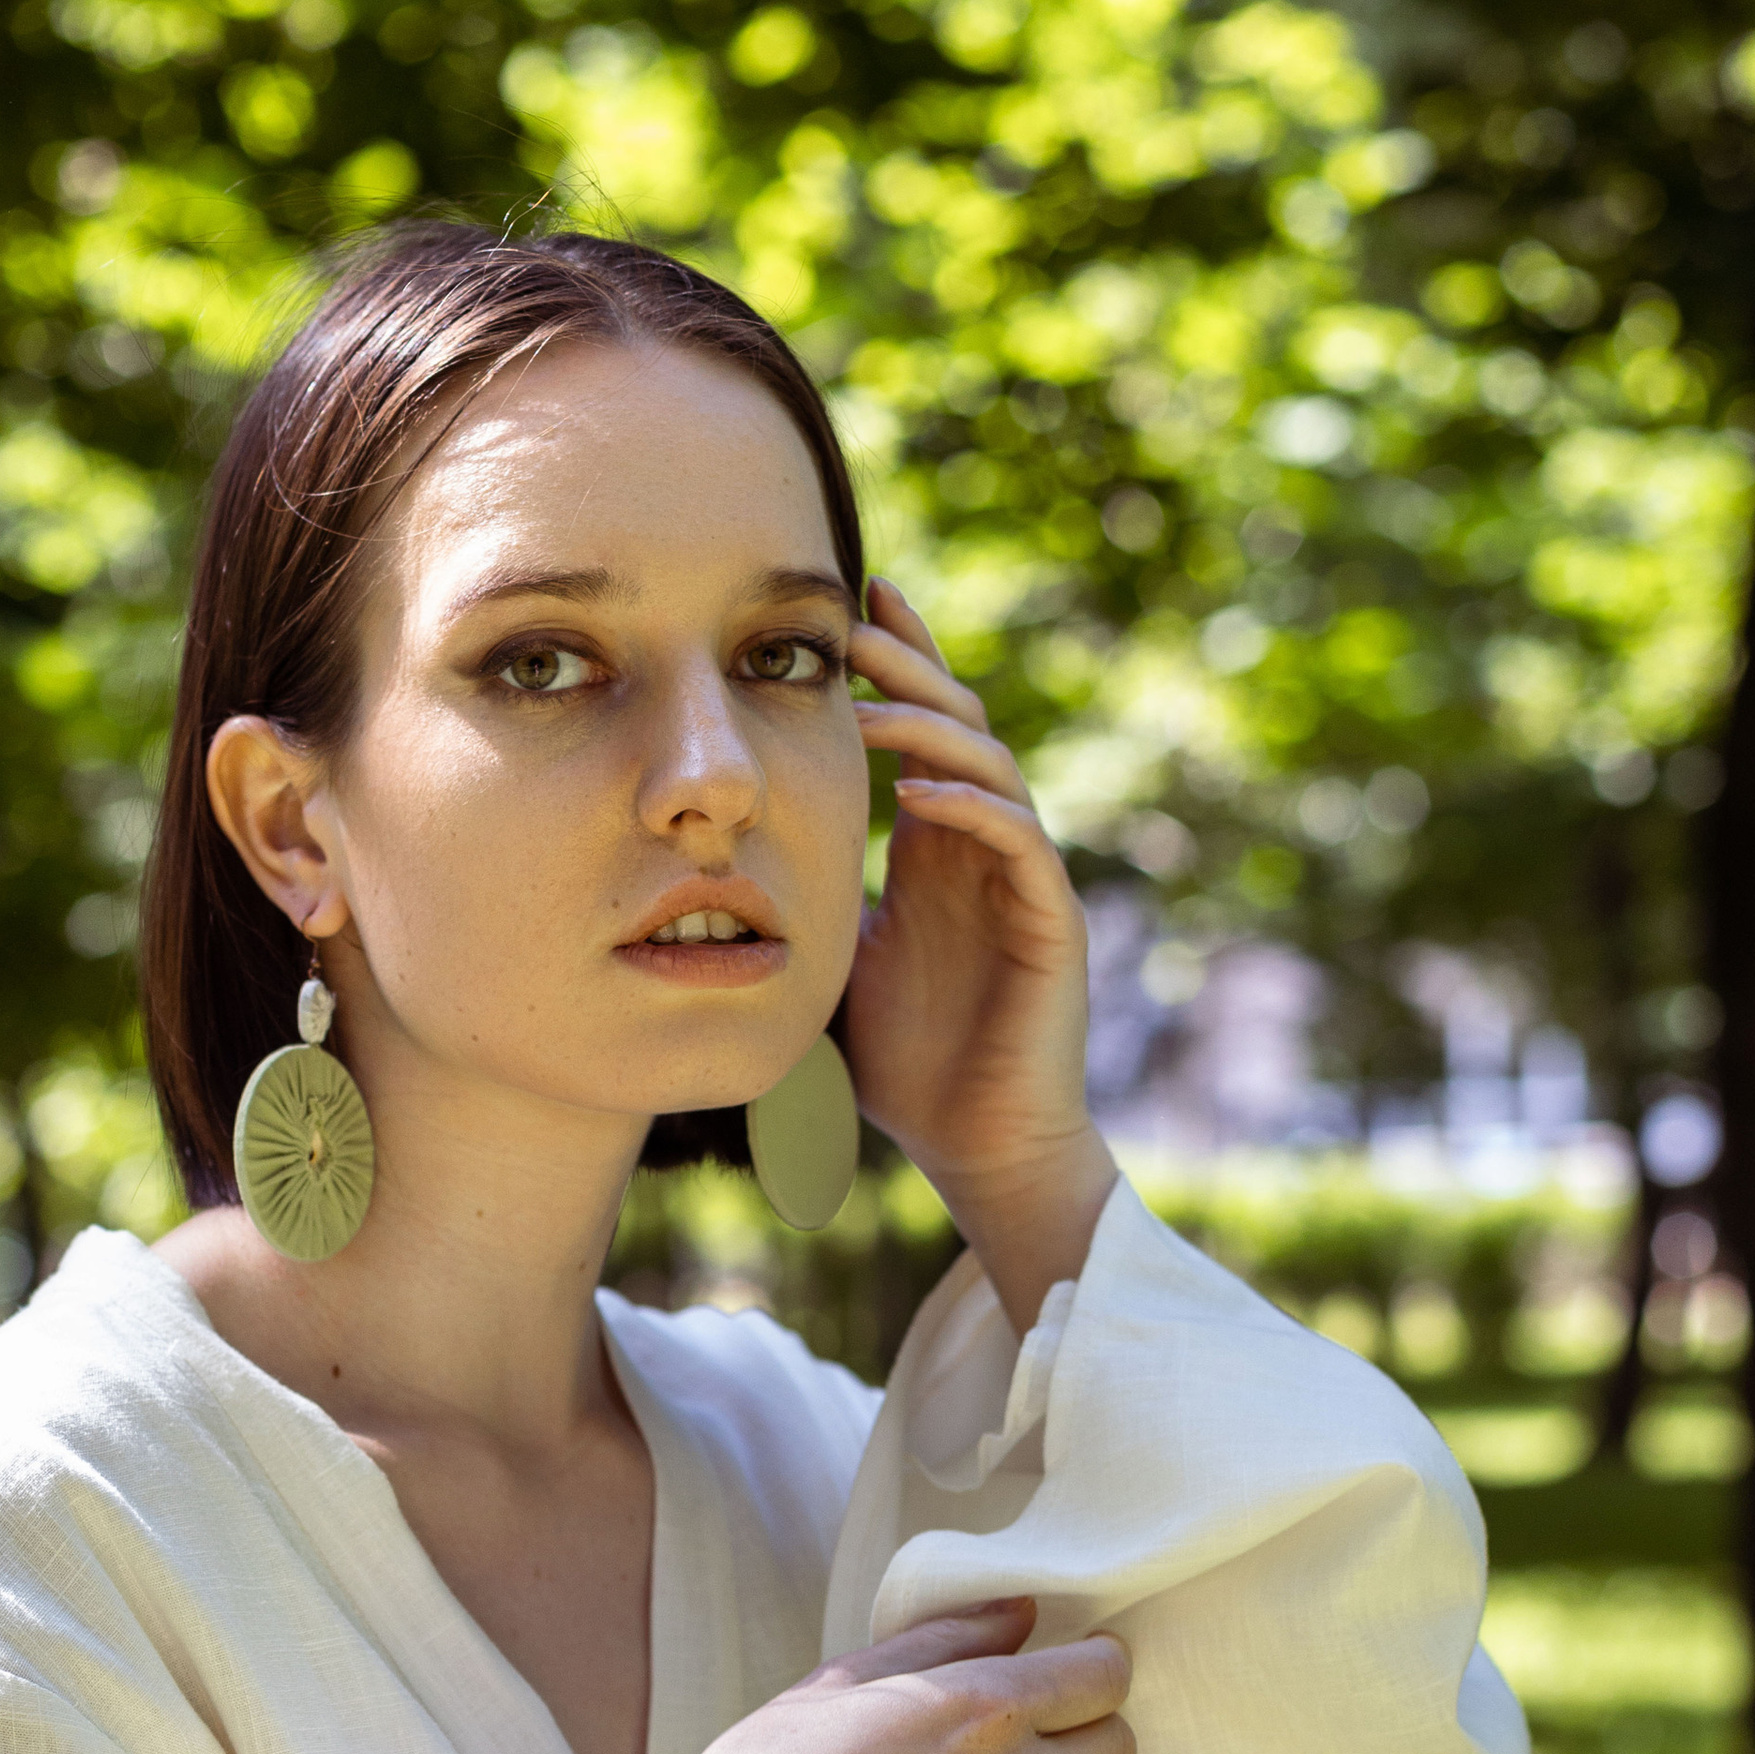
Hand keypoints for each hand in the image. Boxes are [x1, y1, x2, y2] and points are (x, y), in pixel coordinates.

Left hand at [842, 576, 1116, 1324]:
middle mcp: (982, 849)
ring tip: (876, 702)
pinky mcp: (1050, 921)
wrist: (977, 1146)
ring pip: (992, 768)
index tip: (846, 607)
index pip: (921, 733)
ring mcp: (1021, 880)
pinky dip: (974, 809)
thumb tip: (704, 872)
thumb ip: (800, 904)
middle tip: (856, 622)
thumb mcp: (830, 964)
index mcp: (935, 850)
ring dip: (935, 728)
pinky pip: (1019, 843)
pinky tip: (922, 797)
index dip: (894, 667)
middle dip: (911, 668)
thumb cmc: (907, 1064)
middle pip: (960, 725)